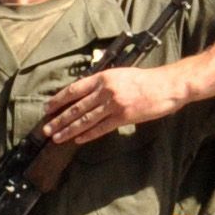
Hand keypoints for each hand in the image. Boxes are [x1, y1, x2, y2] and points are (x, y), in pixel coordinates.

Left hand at [40, 62, 185, 146]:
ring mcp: (114, 105)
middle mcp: (105, 91)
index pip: (74, 90)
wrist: (167, 85)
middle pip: (76, 107)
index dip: (58, 100)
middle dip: (59, 119)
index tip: (48, 108)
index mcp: (103, 77)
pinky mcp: (124, 117)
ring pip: (85, 119)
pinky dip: (88, 134)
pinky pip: (101, 128)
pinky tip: (78, 139)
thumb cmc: (146, 79)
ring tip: (57, 137)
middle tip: (46, 129)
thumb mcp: (120, 74)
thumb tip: (86, 95)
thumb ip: (103, 83)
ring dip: (69, 129)